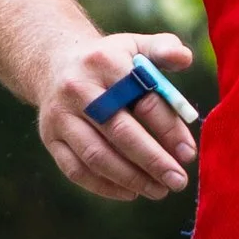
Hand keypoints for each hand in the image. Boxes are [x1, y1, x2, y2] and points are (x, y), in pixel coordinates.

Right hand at [38, 32, 199, 202]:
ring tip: (159, 191)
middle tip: (178, 181)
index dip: (169, 130)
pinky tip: (130, 192)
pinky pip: (76, 169)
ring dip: (130, 179)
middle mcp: (78, 89)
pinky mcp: (49, 138)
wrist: (54, 64)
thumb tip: (185, 58)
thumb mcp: (135, 46)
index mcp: (106, 63)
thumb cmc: (109, 60)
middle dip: (153, 161)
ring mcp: (60, 116)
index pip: (143, 101)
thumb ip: (164, 48)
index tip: (189, 155)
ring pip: (96, 156)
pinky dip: (104, 186)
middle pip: (120, 132)